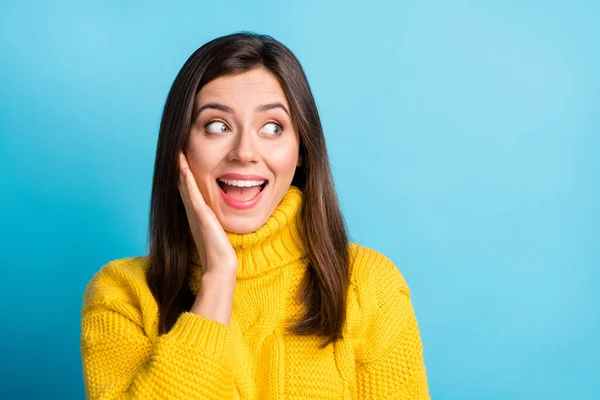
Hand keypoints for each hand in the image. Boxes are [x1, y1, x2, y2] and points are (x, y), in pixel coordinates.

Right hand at [178, 151, 237, 276]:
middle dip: (179, 167)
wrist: (219, 265)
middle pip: (182, 184)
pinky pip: (192, 194)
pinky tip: (183, 168)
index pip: (188, 189)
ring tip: (176, 152)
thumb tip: (216, 217)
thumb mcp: (215, 231)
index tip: (182, 157)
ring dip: (180, 168)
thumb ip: (213, 221)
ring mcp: (195, 212)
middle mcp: (192, 211)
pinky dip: (187, 180)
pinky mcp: (201, 215)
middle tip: (175, 149)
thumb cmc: (219, 252)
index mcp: (196, 214)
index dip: (183, 173)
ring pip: (184, 185)